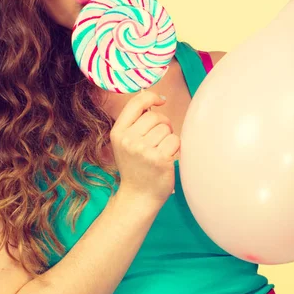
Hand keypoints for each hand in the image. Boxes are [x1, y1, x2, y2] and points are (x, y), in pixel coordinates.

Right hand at [110, 91, 179, 206]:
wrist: (138, 196)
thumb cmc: (135, 167)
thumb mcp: (125, 143)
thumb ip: (135, 123)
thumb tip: (154, 98)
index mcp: (118, 132)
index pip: (136, 103)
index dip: (151, 97)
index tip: (161, 101)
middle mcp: (128, 140)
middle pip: (156, 116)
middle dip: (163, 124)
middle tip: (160, 139)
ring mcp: (143, 150)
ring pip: (167, 128)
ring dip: (168, 138)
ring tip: (161, 151)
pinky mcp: (159, 159)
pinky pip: (175, 140)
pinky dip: (176, 148)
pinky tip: (167, 158)